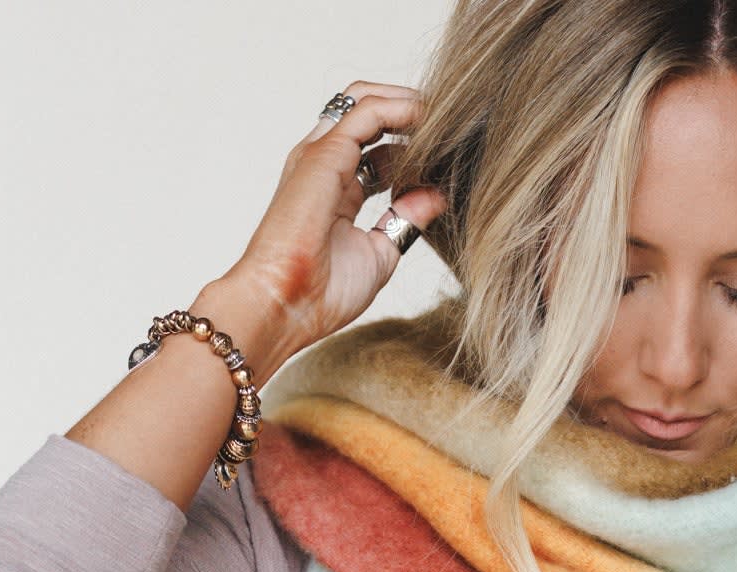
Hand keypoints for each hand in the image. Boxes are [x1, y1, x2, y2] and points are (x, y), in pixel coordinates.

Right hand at [209, 80, 446, 372]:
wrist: (285, 305)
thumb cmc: (320, 294)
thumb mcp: (379, 253)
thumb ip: (406, 220)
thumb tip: (436, 196)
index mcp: (335, 189)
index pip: (375, 148)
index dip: (411, 147)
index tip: (446, 157)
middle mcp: (325, 164)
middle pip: (368, 113)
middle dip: (409, 111)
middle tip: (450, 126)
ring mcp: (322, 154)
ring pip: (367, 100)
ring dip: (408, 103)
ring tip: (445, 117)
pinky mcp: (325, 153)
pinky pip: (370, 111)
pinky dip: (403, 109)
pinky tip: (430, 121)